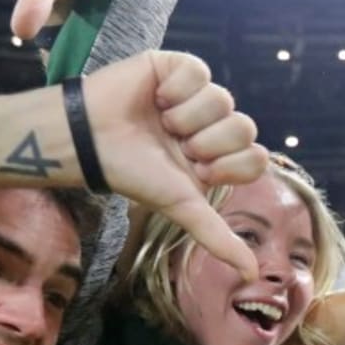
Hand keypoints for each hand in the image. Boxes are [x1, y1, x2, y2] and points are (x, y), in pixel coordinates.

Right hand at [83, 50, 266, 278]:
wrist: (88, 141)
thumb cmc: (132, 174)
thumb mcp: (181, 207)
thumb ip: (218, 237)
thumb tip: (251, 276)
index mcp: (220, 157)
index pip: (256, 157)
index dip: (227, 164)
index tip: (194, 168)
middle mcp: (213, 126)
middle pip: (244, 127)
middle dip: (207, 141)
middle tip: (176, 145)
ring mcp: (197, 96)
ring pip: (223, 99)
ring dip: (186, 116)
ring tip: (159, 122)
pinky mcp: (177, 67)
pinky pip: (200, 72)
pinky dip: (176, 88)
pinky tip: (155, 97)